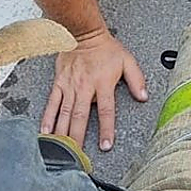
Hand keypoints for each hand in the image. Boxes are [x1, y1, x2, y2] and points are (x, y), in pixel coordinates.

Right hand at [41, 29, 147, 151]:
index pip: (105, 111)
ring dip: (62, 133)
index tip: (105, 146)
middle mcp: (84, 87)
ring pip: (65, 114)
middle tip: (77, 156)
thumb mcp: (127, 60)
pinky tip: (45, 132)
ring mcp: (69, 86)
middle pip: (80, 117)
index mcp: (102, 83)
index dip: (106, 129)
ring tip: (61, 150)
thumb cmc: (105, 48)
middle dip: (78, 138)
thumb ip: (137, 79)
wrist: (82, 33)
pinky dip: (48, 118)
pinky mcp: (58, 83)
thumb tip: (144, 96)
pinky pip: (52, 103)